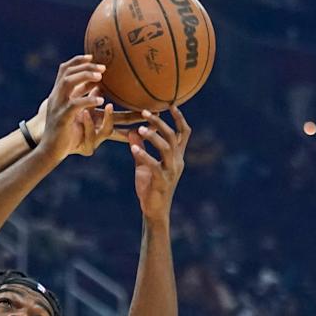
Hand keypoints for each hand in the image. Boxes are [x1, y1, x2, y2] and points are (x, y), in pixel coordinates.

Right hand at [29, 55, 140, 160]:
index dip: (77, 61)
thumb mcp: (74, 112)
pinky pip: (74, 105)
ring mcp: (57, 107)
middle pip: (67, 72)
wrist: (50, 151)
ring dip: (84, 76)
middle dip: (85, 67)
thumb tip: (99, 86)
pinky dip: (87, 100)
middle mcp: (56, 97)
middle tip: (102, 68)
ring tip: (100, 77)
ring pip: (67, 82)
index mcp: (58, 95)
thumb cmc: (64, 133)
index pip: (64, 70)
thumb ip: (83, 97)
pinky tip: (100, 100)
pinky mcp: (62, 118)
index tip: (92, 57)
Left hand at [128, 106, 190, 221]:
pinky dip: (144, 156)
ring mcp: (171, 171)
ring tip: (140, 129)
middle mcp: (177, 161)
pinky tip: (133, 149)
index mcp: (176, 156)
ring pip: (167, 148)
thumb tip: (131, 130)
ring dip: (154, 137)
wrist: (154, 210)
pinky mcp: (162, 181)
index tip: (171, 104)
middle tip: (145, 112)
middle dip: (160, 123)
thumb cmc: (150, 187)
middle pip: (173, 136)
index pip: (183, 133)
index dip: (179, 118)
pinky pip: (154, 165)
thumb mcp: (143, 165)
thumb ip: (140, 148)